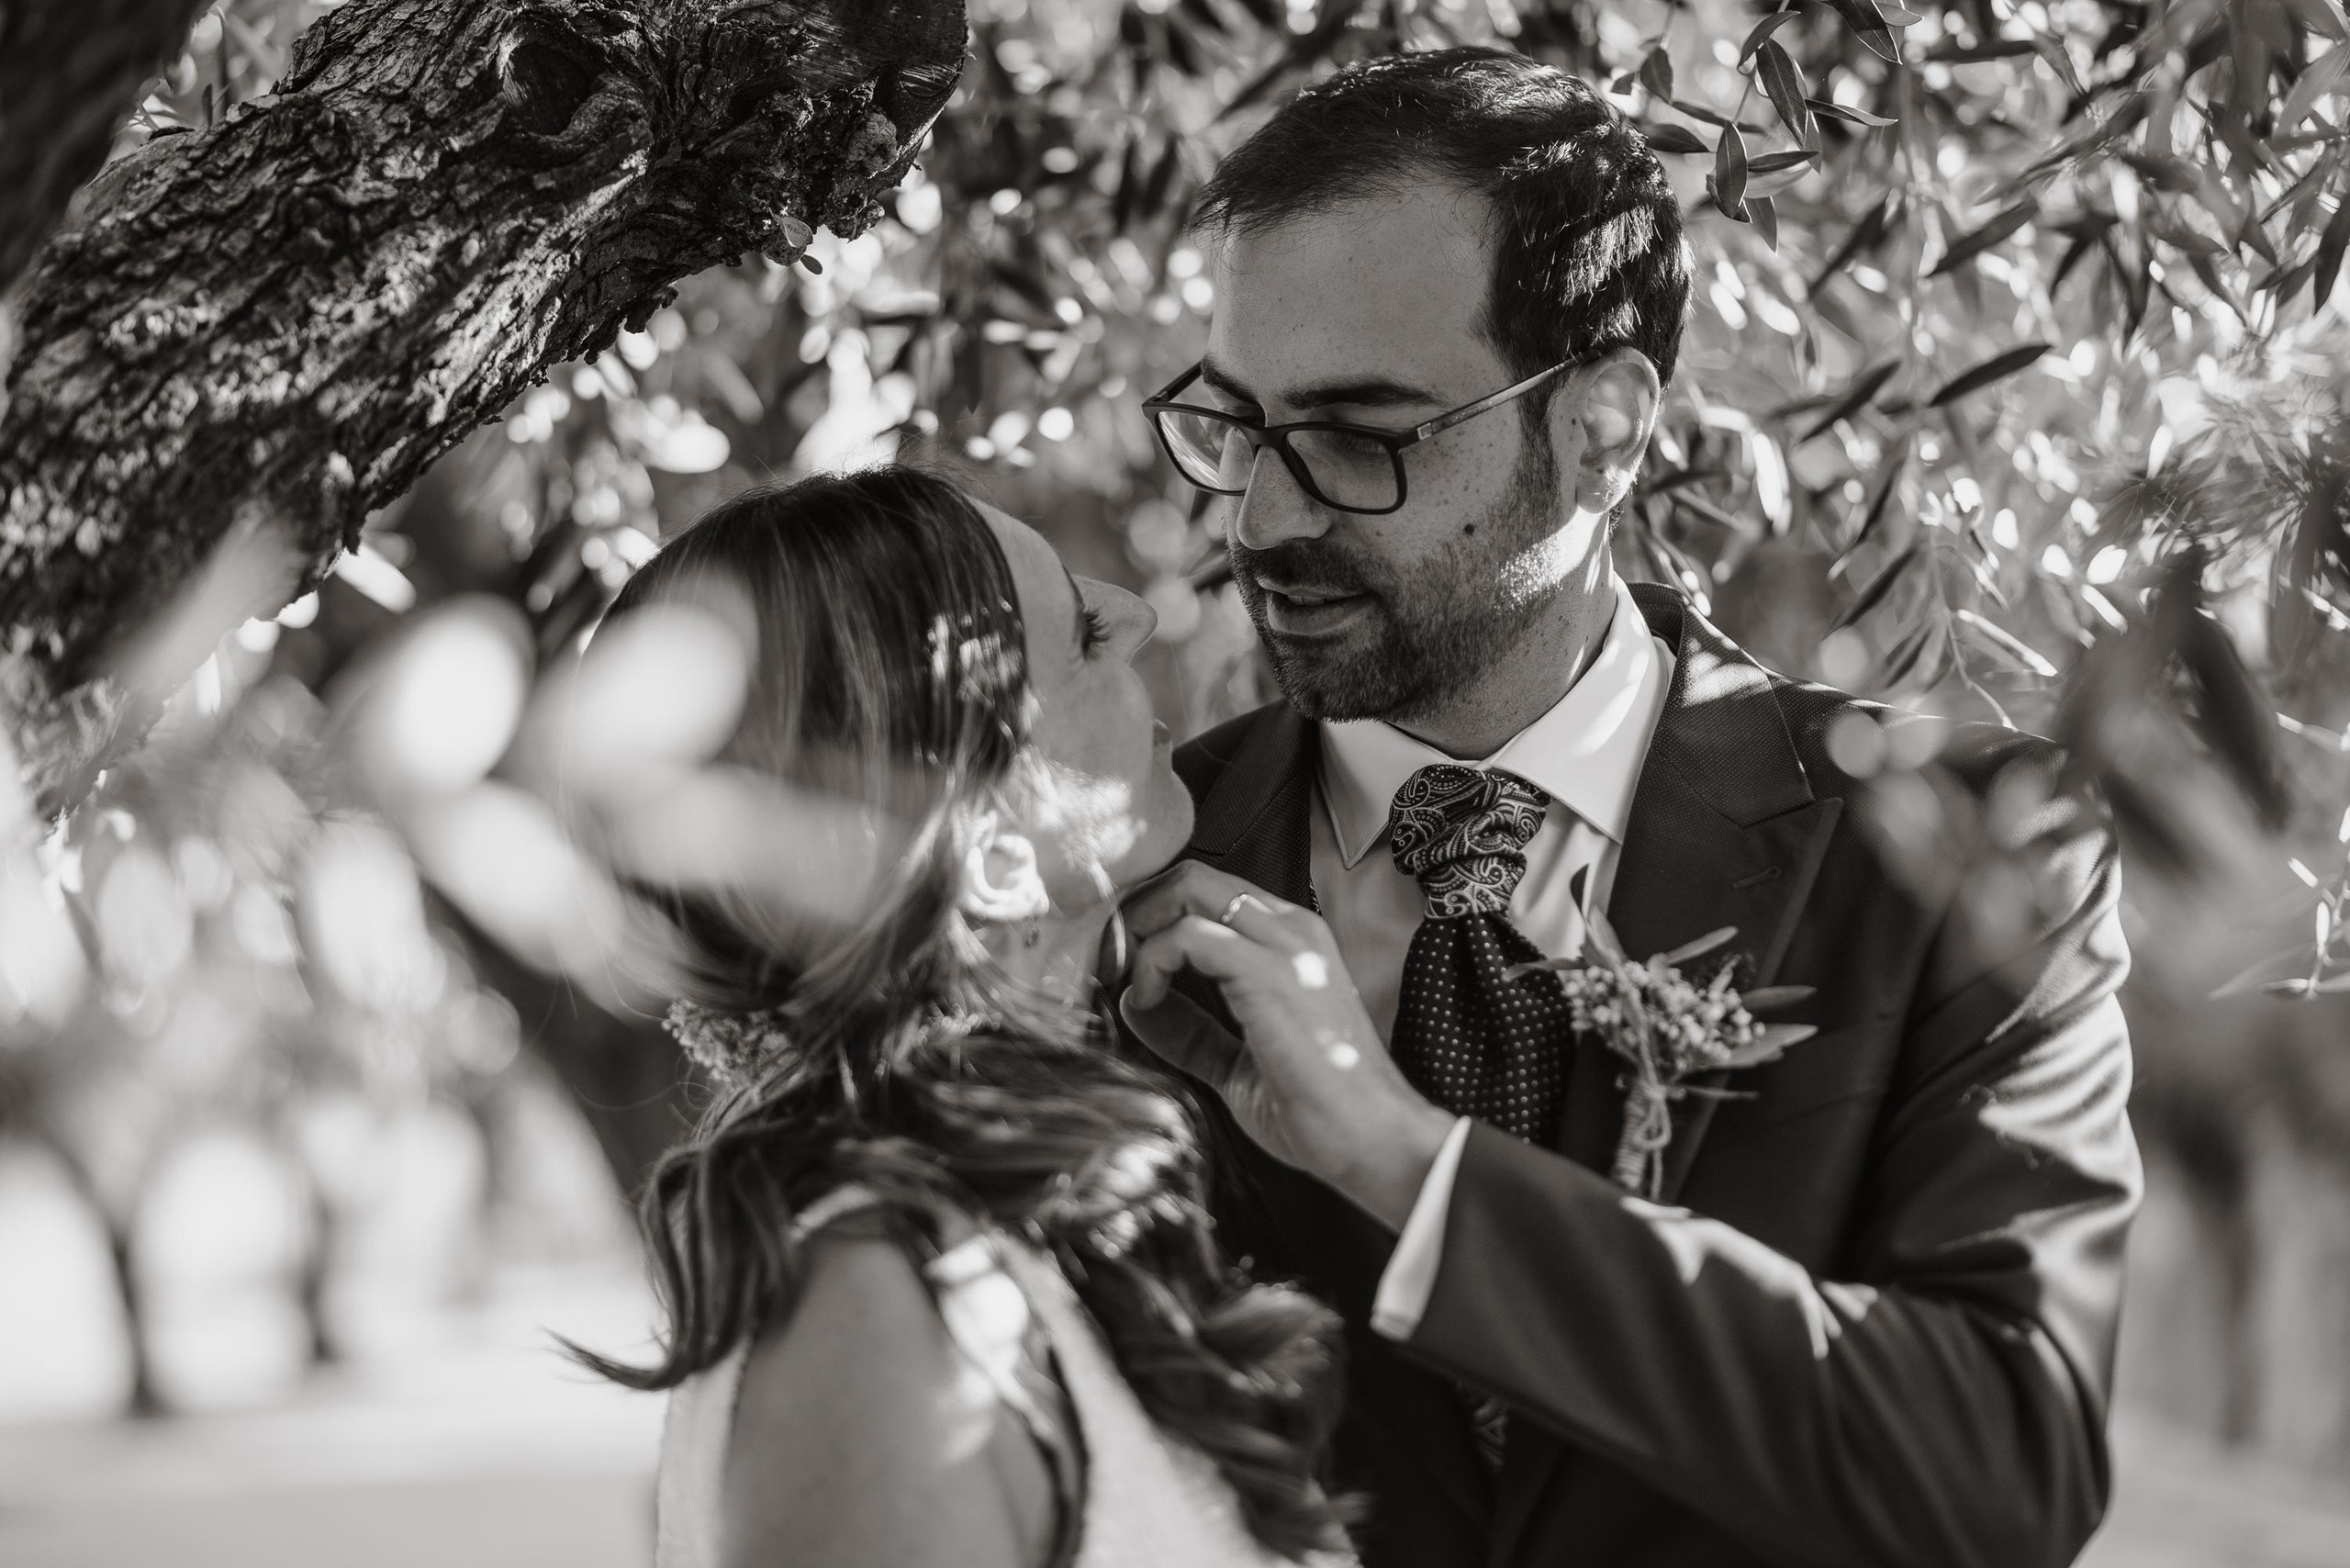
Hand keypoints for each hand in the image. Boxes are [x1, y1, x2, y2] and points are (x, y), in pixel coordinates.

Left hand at [1119, 862, 1451, 1228]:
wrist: (1370, 1138)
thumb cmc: (1318, 1107)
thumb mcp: (1236, 1061)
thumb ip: (1189, 1028)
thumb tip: (1133, 1001)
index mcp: (1291, 943)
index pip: (1207, 895)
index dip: (1152, 917)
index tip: (1118, 958)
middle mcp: (1291, 930)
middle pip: (1190, 879)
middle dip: (1135, 911)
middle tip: (1108, 959)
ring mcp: (1284, 945)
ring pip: (1186, 892)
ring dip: (1135, 930)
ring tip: (1121, 977)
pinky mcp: (1269, 971)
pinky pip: (1187, 936)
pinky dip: (1151, 962)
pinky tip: (1146, 998)